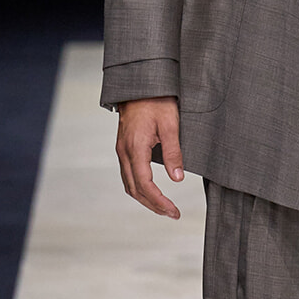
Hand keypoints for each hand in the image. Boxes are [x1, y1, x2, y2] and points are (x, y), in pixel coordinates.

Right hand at [116, 96, 183, 216]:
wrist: (139, 85)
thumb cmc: (157, 101)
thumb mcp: (171, 125)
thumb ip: (173, 152)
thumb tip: (177, 178)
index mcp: (135, 148)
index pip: (145, 185)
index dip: (159, 201)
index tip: (174, 211)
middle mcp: (125, 152)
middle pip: (135, 189)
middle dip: (153, 205)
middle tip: (172, 214)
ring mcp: (122, 150)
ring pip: (129, 183)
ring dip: (145, 198)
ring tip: (163, 207)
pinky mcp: (124, 147)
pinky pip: (128, 174)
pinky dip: (139, 187)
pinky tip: (151, 190)